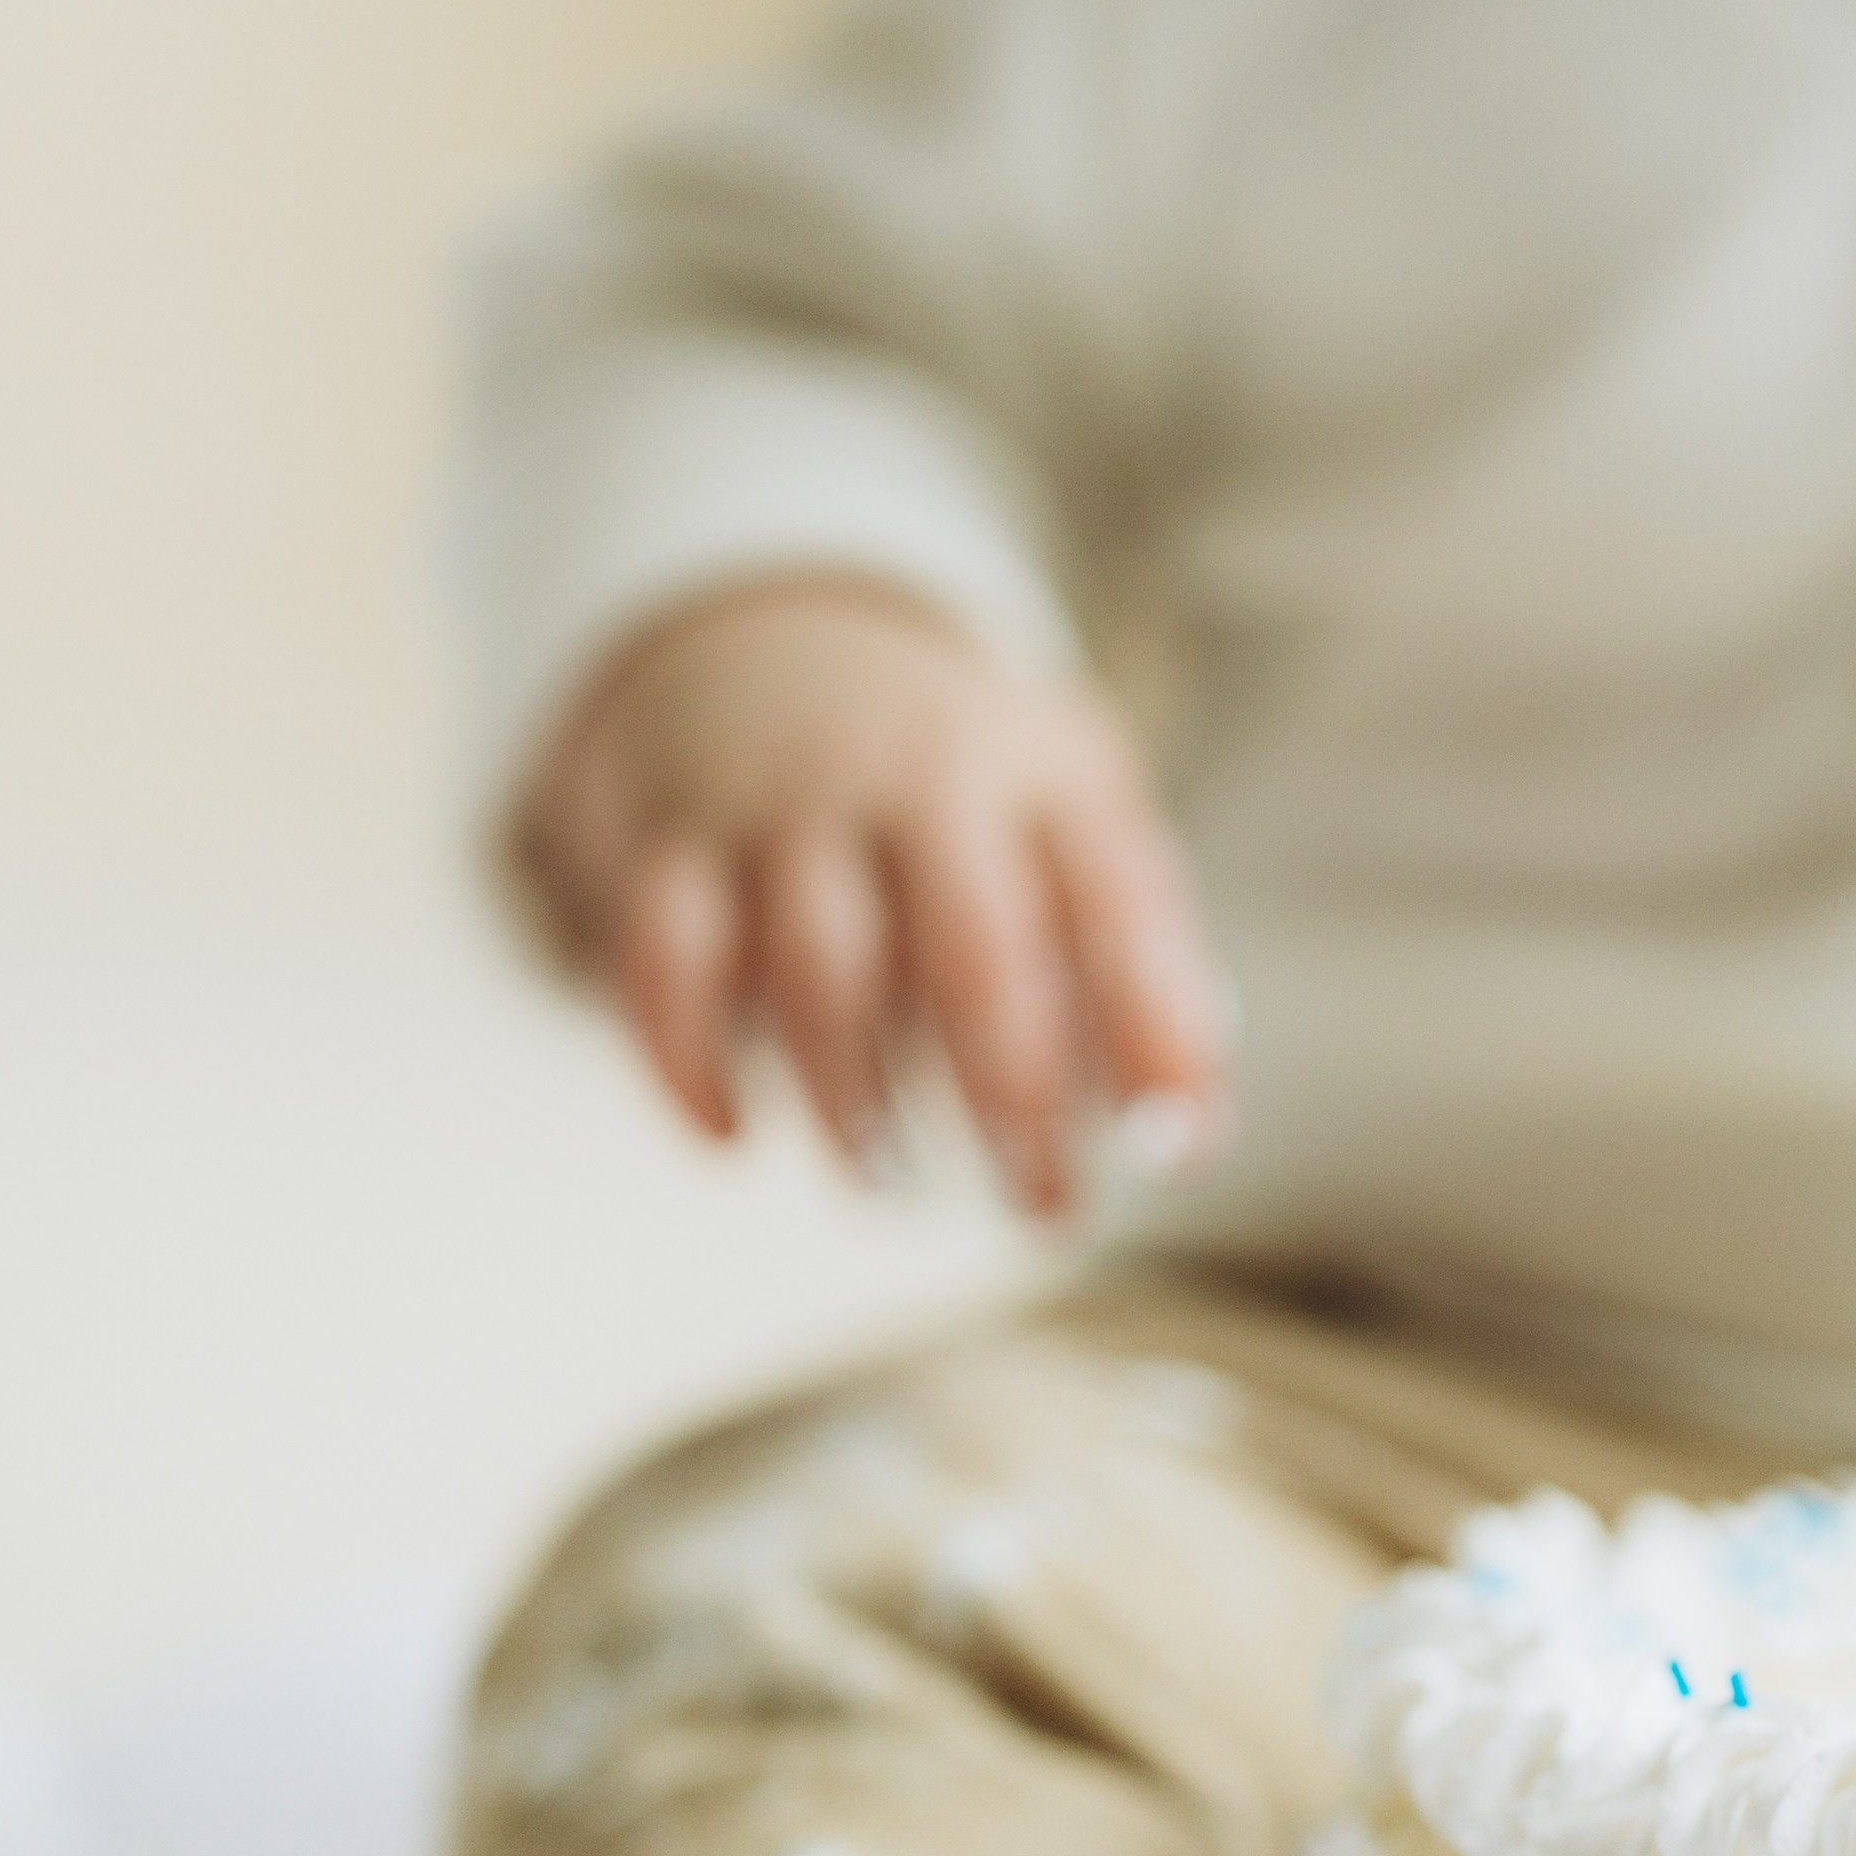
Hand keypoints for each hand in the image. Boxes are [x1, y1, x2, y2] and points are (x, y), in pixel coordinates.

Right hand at [515, 577, 1231, 1213]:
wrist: (767, 646)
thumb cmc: (960, 792)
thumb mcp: (1068, 816)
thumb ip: (1134, 954)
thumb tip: (1189, 1134)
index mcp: (1037, 775)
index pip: (1117, 901)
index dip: (1157, 1028)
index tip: (1184, 1148)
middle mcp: (913, 779)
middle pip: (973, 946)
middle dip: (1014, 1091)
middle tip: (1044, 1209)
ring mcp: (784, 811)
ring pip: (823, 968)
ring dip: (860, 1100)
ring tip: (894, 1192)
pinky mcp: (672, 847)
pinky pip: (666, 957)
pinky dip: (690, 1057)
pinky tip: (734, 1137)